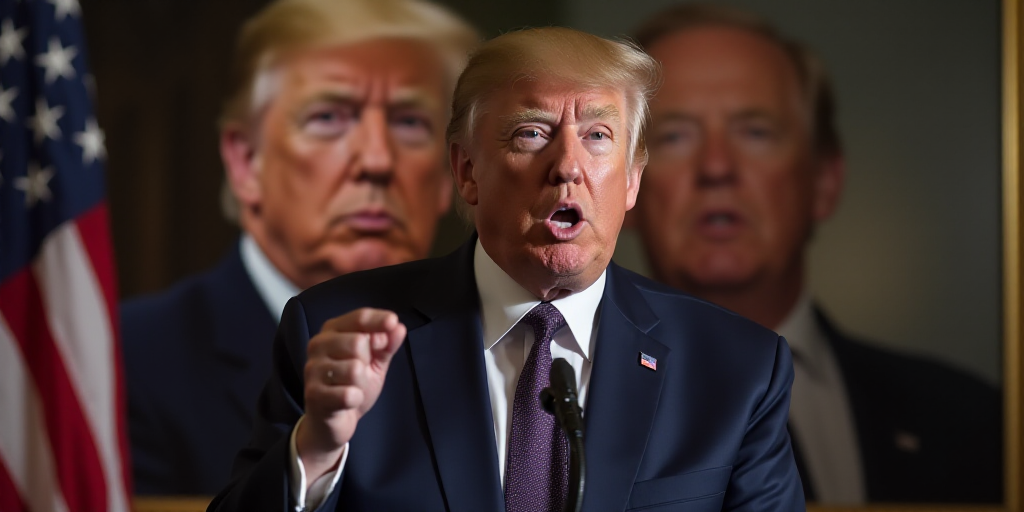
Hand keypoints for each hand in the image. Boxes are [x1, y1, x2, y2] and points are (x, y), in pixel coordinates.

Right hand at [296, 308, 406, 480]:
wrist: (332, 421)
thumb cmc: (352, 385)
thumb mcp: (374, 363)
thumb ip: (386, 345)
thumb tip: (398, 328)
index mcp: (333, 331)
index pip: (358, 317)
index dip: (378, 320)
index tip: (393, 322)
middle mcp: (318, 345)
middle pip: (358, 342)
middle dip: (367, 362)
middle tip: (360, 373)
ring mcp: (313, 369)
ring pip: (354, 369)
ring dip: (361, 384)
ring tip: (352, 388)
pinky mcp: (313, 393)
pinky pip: (348, 394)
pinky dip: (356, 400)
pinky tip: (348, 401)